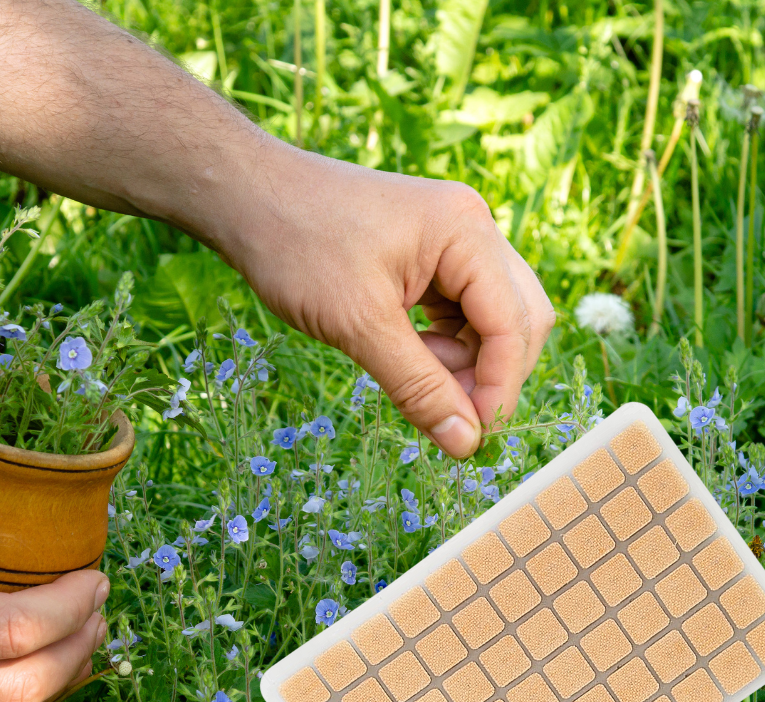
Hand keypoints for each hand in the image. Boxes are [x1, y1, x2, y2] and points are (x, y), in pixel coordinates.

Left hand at [221, 149, 555, 457]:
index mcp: (465, 233)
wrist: (246, 195)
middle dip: (491, 374)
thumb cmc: (297, 246)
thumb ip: (419, 387)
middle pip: (519, 320)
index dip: (500, 386)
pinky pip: (462, 315)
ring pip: (492, 322)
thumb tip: (466, 443)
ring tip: (411, 374)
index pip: (514, 323)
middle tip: (448, 413)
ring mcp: (453, 243)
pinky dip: (444, 348)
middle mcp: (472, 231)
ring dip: (466, 364)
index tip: (471, 435)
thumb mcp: (359, 325)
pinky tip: (407, 356)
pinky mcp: (432, 259)